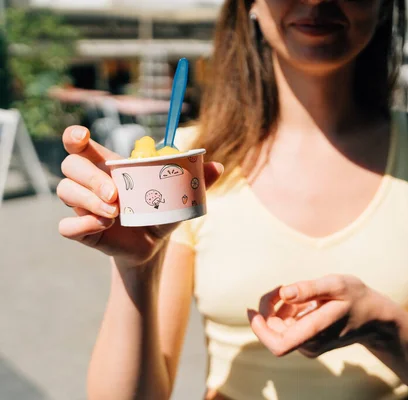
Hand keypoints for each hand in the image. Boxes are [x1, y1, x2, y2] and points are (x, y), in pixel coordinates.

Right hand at [57, 126, 222, 266]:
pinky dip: (84, 224)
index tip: (82, 136)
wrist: (153, 244)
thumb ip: (196, 179)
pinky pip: (66, 225)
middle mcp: (89, 182)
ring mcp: (82, 205)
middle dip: (90, 178)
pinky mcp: (80, 229)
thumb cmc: (161, 212)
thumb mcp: (178, 195)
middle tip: (116, 195)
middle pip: (70, 166)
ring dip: (89, 201)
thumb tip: (218, 166)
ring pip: (65, 191)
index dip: (74, 136)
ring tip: (116, 214)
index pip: (78, 143)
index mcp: (108, 166)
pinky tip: (104, 226)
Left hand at [247, 274, 392, 357]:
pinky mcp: (309, 343)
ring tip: (297, 292)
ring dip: (278, 310)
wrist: (374, 317)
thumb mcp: (336, 284)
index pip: (278, 344)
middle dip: (268, 309)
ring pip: (279, 330)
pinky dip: (287, 313)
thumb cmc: (356, 297)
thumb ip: (310, 289)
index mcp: (315, 331)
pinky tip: (302, 303)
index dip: (260, 329)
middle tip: (279, 288)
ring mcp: (309, 346)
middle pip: (273, 332)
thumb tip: (284, 293)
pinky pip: (288, 329)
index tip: (253, 310)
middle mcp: (310, 344)